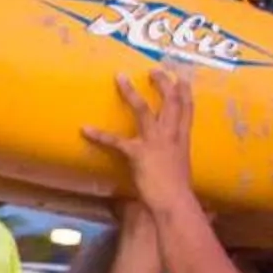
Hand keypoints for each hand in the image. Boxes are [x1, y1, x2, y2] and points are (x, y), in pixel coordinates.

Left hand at [82, 66, 198, 205]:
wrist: (175, 203)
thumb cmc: (179, 194)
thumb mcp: (180, 175)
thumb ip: (173, 168)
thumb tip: (170, 171)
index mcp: (182, 141)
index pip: (187, 110)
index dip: (184, 92)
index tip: (181, 78)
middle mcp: (171, 136)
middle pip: (170, 102)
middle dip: (162, 83)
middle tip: (154, 70)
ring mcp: (155, 142)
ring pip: (142, 110)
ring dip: (130, 92)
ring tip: (119, 77)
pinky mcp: (138, 153)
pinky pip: (116, 141)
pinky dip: (99, 135)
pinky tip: (85, 129)